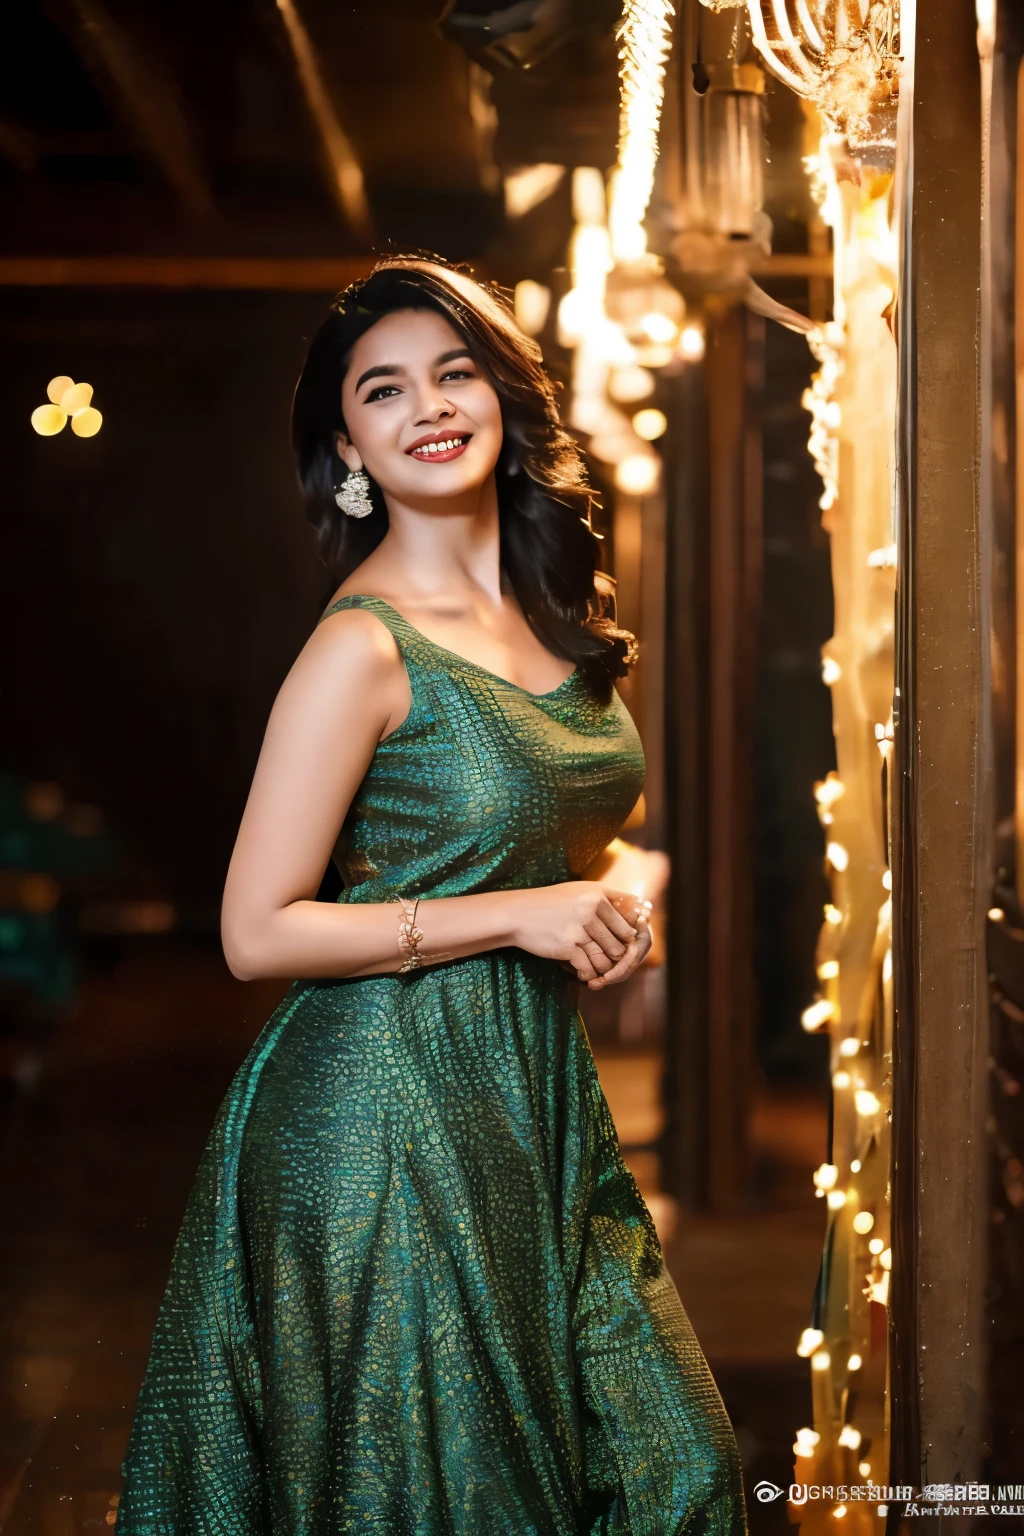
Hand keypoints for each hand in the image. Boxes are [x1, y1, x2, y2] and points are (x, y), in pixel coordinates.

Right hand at [507, 882, 652, 987]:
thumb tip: (638, 911)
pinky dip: (588, 975)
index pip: (628, 922)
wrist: (518, 914)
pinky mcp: (568, 946)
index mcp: (598, 894)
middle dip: (616, 956)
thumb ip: (606, 899)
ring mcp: (580, 928)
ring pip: (607, 958)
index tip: (621, 944)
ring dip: (603, 967)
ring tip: (595, 968)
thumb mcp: (579, 891)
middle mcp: (592, 909)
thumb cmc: (550, 903)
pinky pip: (589, 968)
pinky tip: (582, 974)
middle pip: (620, 942)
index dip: (628, 937)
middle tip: (610, 962)